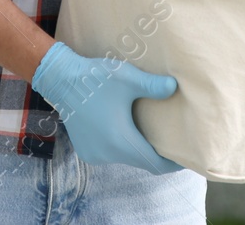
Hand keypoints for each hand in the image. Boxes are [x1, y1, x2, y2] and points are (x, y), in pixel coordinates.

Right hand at [31, 41, 181, 173]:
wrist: (61, 80)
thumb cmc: (95, 79)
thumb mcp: (127, 78)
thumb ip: (152, 85)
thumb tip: (174, 86)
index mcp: (121, 141)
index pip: (154, 164)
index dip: (171, 163)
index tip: (183, 157)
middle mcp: (108, 154)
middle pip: (140, 160)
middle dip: (155, 152)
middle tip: (168, 138)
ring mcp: (95, 154)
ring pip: (125, 157)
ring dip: (135, 147)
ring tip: (146, 130)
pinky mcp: (86, 151)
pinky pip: (110, 153)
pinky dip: (119, 145)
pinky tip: (122, 128)